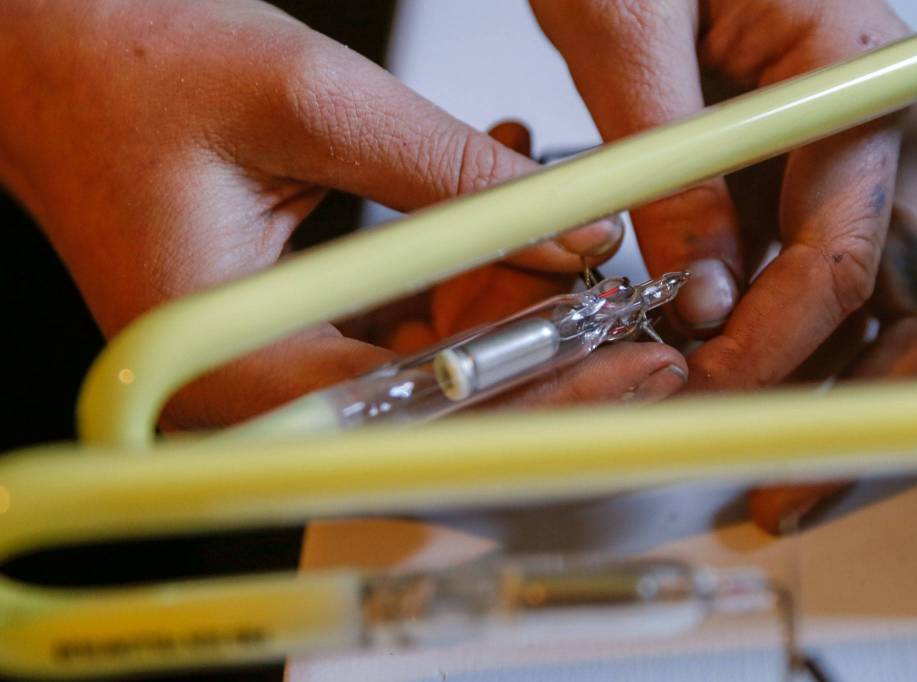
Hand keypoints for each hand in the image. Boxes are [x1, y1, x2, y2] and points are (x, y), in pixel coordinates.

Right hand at [0, 0, 685, 429]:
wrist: (49, 56)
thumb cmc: (125, 68)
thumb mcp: (310, 101)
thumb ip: (456, 176)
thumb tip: (576, 232)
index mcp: (227, 366)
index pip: (419, 420)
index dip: (541, 395)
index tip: (630, 366)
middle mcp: (246, 394)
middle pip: (435, 408)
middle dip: (534, 336)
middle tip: (611, 279)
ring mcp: (266, 373)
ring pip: (426, 367)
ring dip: (496, 293)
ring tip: (542, 210)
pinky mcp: (283, 339)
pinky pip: (395, 331)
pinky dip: (452, 277)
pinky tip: (481, 209)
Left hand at [531, 0, 916, 530]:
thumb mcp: (628, 32)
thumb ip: (666, 167)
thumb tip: (698, 297)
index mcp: (852, 75)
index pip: (842, 246)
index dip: (776, 343)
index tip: (703, 394)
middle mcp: (874, 127)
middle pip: (913, 296)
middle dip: (852, 403)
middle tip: (780, 488)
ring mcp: (847, 162)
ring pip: (880, 305)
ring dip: (831, 393)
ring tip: (763, 470)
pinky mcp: (801, 182)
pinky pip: (821, 284)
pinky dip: (789, 350)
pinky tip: (735, 391)